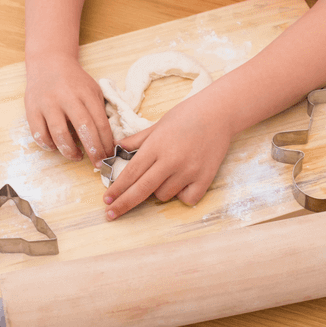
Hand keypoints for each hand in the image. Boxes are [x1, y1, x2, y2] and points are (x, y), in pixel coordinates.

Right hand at [25, 55, 114, 167]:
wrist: (48, 63)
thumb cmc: (74, 81)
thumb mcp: (93, 90)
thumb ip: (99, 111)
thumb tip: (109, 140)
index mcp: (86, 93)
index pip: (100, 122)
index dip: (106, 143)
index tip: (110, 156)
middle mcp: (67, 97)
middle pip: (84, 129)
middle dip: (93, 150)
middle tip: (98, 164)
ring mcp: (48, 104)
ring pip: (59, 135)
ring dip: (70, 151)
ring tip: (77, 156)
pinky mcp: (32, 110)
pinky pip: (39, 135)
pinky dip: (49, 146)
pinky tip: (57, 147)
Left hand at [103, 93, 231, 218]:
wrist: (219, 113)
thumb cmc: (187, 115)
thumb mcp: (159, 124)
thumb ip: (138, 139)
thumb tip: (118, 148)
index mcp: (157, 145)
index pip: (131, 173)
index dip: (117, 189)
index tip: (106, 200)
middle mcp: (171, 160)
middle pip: (142, 190)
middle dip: (123, 204)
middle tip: (110, 214)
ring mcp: (189, 171)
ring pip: (163, 195)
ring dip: (158, 191)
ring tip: (165, 174)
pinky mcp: (205, 178)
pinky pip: (186, 199)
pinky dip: (181, 195)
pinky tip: (181, 183)